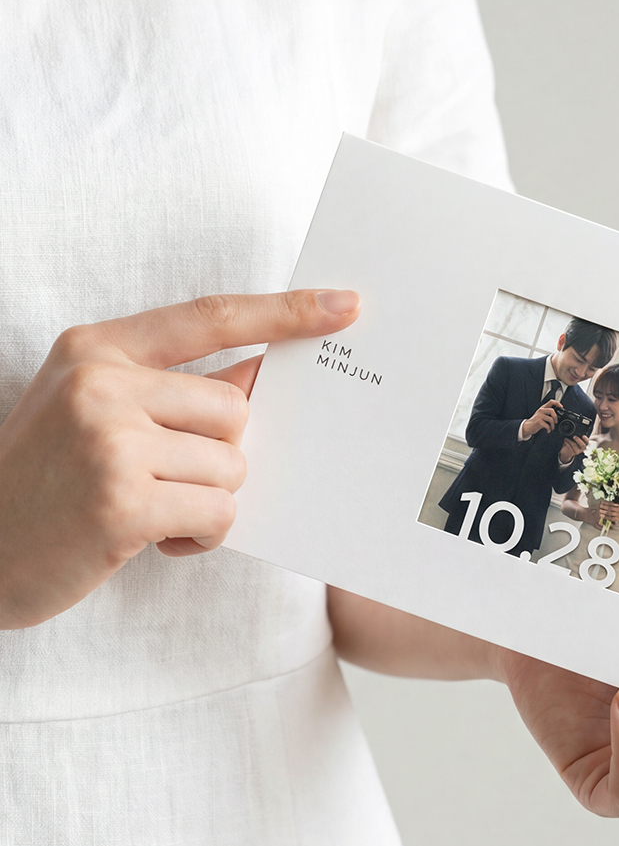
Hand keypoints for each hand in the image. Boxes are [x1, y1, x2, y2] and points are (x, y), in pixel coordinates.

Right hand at [0, 289, 359, 628]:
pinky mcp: (122, 504)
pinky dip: (203, 535)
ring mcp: (109, 442)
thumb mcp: (93, 411)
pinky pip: (219, 513)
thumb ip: (171, 389)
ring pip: (233, 465)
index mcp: (96, 349)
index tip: (345, 305)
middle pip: (236, 408)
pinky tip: (157, 540)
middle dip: (221, 455)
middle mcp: (101, 384)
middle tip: (171, 481)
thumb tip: (262, 375)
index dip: (284, 312)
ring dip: (209, 501)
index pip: (209, 317)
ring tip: (154, 513)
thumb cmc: (46, 482)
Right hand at [522, 398, 561, 437]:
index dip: (557, 403)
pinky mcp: (538, 421)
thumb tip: (557, 416)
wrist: (528, 426)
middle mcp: (541, 410)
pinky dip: (549, 429)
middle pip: (552, 411)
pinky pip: (547, 425)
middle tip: (556, 422)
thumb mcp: (541, 414)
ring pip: (551, 419)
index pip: (551, 402)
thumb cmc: (536, 421)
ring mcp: (539, 416)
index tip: (561, 406)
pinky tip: (548, 430)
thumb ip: (547, 413)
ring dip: (553, 425)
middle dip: (556, 417)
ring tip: (551, 428)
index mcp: (543, 408)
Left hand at [558, 433, 588, 463]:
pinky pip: (570, 448)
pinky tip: (565, 441)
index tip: (583, 435)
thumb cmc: (573, 442)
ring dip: (570, 441)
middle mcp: (583, 448)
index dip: (585, 439)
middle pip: (583, 445)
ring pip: (575, 446)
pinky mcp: (573, 453)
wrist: (568, 450)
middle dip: (578, 440)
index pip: (587, 441)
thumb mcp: (576, 439)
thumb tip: (576, 432)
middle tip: (574, 436)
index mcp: (585, 443)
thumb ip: (578, 436)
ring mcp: (578, 451)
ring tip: (566, 438)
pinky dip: (567, 443)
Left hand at [598, 499, 618, 524]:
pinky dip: (606, 517)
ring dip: (603, 512)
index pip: (611, 503)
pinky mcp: (618, 519)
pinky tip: (602, 516)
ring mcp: (618, 515)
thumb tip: (607, 500)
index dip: (606, 503)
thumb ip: (615, 501)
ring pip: (610, 513)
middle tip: (599, 506)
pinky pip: (611, 518)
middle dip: (603, 507)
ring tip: (599, 511)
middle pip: (610, 508)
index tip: (601, 502)